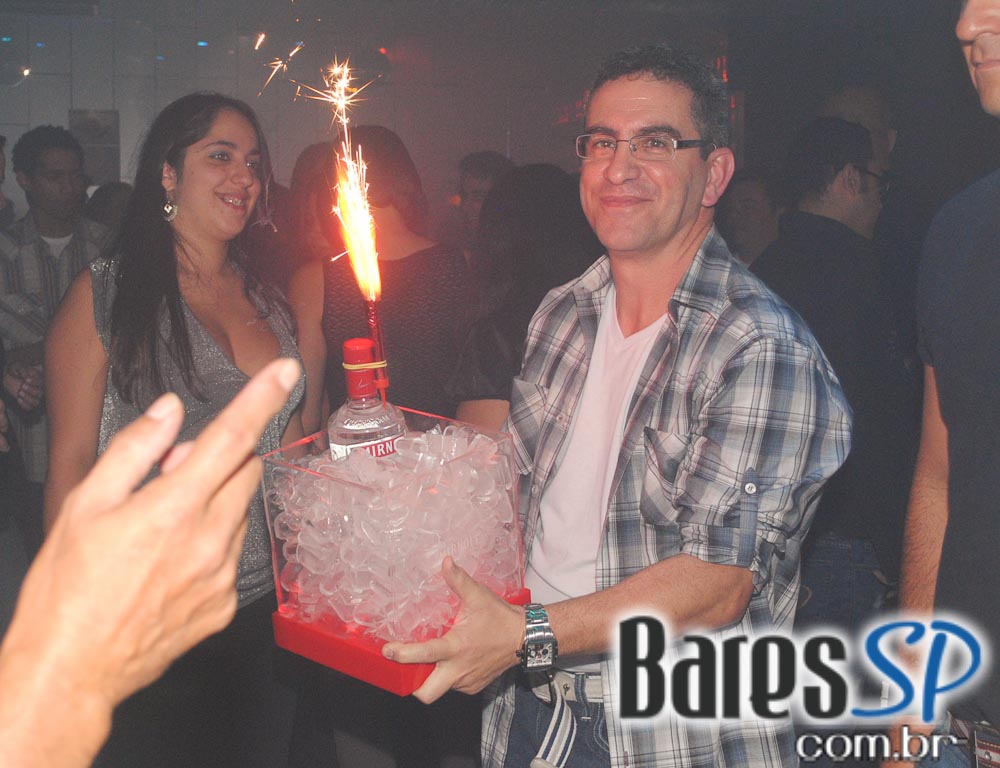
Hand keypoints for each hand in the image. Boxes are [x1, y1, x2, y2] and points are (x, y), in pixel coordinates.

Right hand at [0, 358, 299, 730]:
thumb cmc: (67, 589)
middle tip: (171, 478)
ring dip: (215, 504)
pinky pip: (234, 556)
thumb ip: (134, 449)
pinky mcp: (225, 604)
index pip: (232, 437)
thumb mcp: (85, 505)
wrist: (71, 668)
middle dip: (220, 461)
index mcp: (174, 508)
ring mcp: (222, 576)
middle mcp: (210, 540)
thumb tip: (169, 412)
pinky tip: (172, 564)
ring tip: (162, 530)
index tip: (286, 372)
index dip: (263, 398)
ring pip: (240, 513)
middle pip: (245, 472)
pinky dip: (213, 545)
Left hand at [3, 362, 41, 410]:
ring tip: (20, 393)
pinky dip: (24, 405)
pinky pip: (29, 407)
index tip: (26, 379)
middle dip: (31, 390)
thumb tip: (26, 374)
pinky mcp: (29, 404)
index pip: (42, 383)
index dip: (35, 382)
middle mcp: (40, 390)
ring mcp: (35, 398)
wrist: (12, 377)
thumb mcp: (20, 367)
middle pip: (40, 393)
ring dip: (27, 398)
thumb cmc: (18, 371)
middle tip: (22, 386)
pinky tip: (18, 399)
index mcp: (40, 380)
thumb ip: (24, 370)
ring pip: (36, 402)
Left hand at [381, 557, 523, 703]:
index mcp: (456, 647)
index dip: (401, 655)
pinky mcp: (474, 686)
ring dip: (431, 677)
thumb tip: (445, 562)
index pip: (423, 655)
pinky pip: (454, 686)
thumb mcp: (478, 596)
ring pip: (440, 688)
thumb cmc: (501, 618)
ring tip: (430, 659)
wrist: (526, 637)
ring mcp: (467, 681)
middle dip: (411, 685)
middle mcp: (459, 669)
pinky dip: (447, 676)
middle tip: (405, 668)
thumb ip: (458, 580)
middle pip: (426, 693)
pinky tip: (451, 660)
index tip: (388, 650)